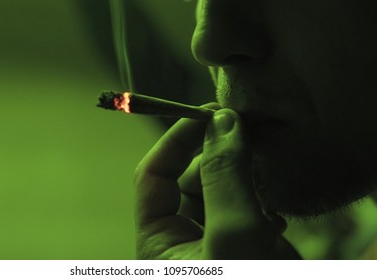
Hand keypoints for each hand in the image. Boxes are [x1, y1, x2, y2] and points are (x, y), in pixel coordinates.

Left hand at [134, 105, 300, 258]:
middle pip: (193, 178)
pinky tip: (278, 220)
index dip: (178, 138)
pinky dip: (265, 208)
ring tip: (269, 175)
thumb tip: (224, 121)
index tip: (211, 112)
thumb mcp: (231, 235)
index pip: (153, 174)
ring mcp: (217, 245)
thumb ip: (225, 178)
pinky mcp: (247, 251)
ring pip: (225, 193)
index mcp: (159, 240)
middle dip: (222, 157)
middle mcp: (184, 239)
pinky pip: (250, 215)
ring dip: (247, 181)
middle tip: (253, 132)